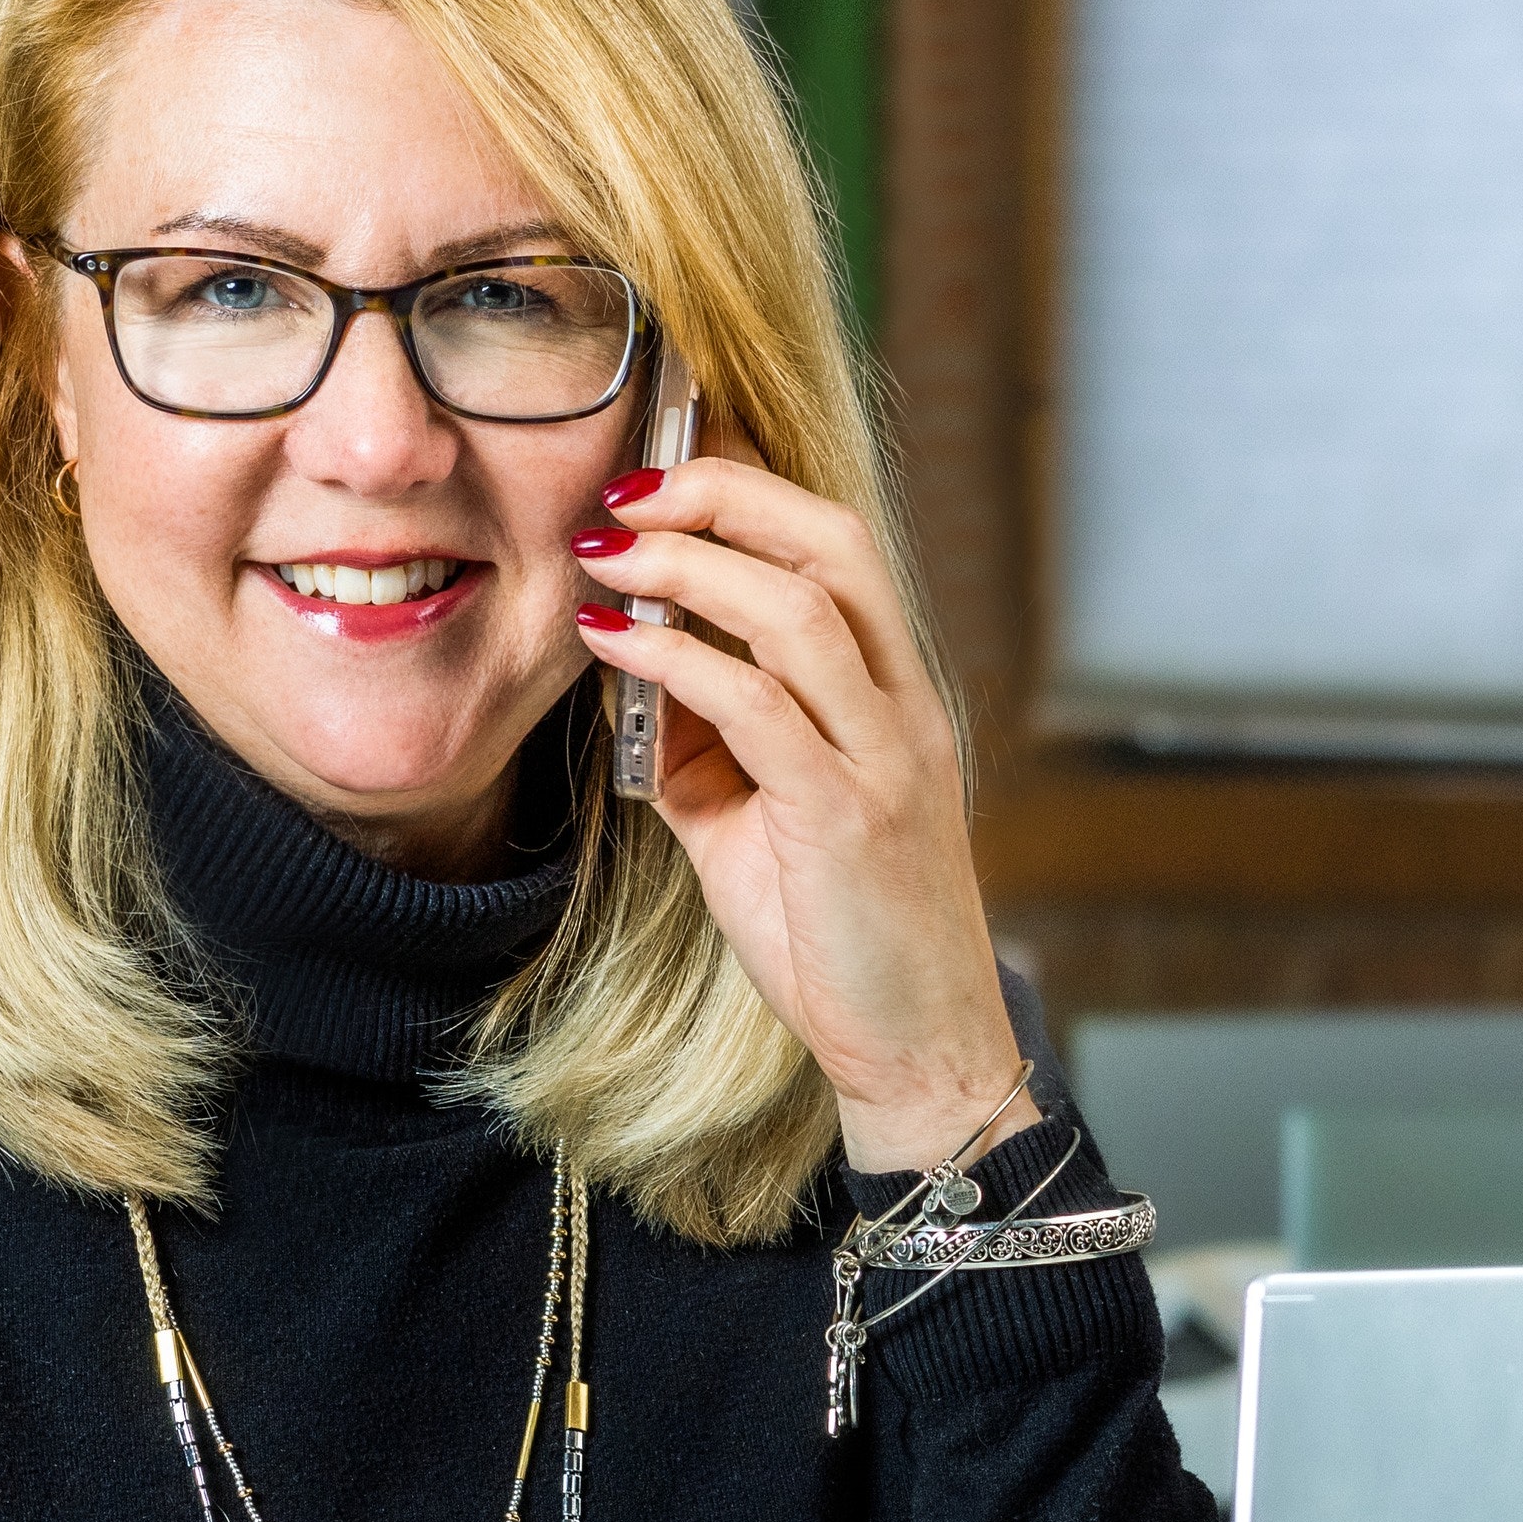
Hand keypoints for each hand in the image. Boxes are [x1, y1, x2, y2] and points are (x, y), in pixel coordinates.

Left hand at [571, 457, 1018, 1169]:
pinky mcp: (848, 819)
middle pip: (833, 544)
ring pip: (801, 611)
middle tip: (627, 490)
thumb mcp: (753, 822)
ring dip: (689, 566)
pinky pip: (761, 708)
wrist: (916, 1049)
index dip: (750, 489)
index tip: (659, 472)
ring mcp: (883, 760)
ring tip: (606, 554)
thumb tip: (628, 674)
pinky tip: (615, 645)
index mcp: (891, 696)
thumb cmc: (837, 935)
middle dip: (725, 494)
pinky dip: (678, 662)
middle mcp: (901, 710)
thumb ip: (702, 745)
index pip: (837, 547)